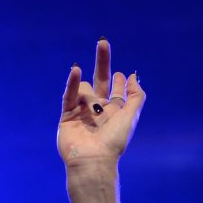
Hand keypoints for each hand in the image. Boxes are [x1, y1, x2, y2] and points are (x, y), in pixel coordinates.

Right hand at [58, 38, 144, 170]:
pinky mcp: (67, 114)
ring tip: (94, 111)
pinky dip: (72, 82)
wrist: (93, 160)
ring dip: (90, 95)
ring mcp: (82, 111)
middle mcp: (99, 110)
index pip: (116, 91)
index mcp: (114, 113)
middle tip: (103, 42)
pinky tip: (75, 70)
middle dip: (103, 62)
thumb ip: (135, 97)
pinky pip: (69, 94)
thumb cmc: (113, 142)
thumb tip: (133, 77)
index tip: (122, 75)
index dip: (119, 82)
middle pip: (100, 80)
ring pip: (85, 88)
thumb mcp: (129, 118)